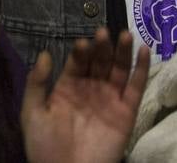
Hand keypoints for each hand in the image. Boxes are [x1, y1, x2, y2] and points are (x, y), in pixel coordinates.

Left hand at [20, 29, 150, 162]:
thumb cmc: (44, 146)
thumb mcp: (32, 112)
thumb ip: (36, 82)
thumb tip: (45, 53)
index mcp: (67, 87)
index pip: (77, 62)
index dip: (81, 51)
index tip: (83, 42)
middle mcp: (90, 90)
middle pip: (99, 62)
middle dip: (102, 46)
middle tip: (103, 32)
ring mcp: (110, 100)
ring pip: (119, 70)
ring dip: (122, 51)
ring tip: (124, 34)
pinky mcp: (127, 113)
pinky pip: (136, 88)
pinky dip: (142, 69)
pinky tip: (144, 51)